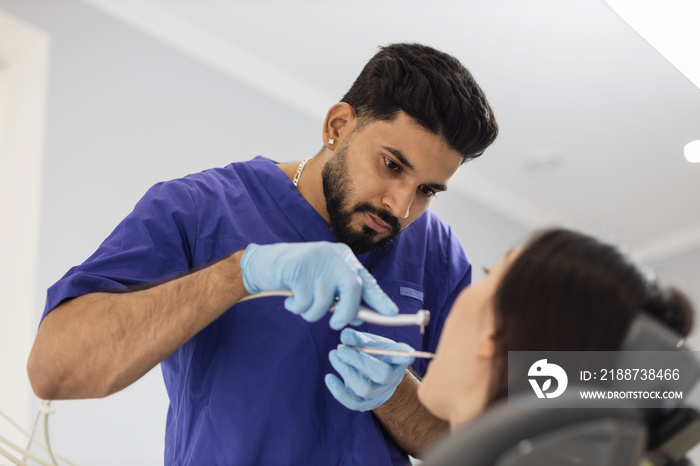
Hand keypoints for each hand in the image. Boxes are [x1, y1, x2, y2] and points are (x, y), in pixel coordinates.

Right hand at [239, 242, 397, 328]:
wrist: (263, 263)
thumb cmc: (297, 277)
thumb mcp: (322, 284)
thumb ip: (340, 297)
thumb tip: (359, 318)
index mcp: (344, 259)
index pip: (366, 280)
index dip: (380, 298)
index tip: (392, 313)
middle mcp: (334, 256)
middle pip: (353, 289)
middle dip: (346, 313)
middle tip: (336, 324)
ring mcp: (316, 260)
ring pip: (324, 302)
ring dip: (311, 312)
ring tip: (300, 303)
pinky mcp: (298, 268)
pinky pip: (304, 303)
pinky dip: (296, 308)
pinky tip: (289, 297)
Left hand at [325, 328, 414, 410]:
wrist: (370, 374)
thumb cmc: (370, 353)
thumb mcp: (367, 342)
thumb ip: (357, 339)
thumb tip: (345, 336)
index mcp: (396, 359)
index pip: (403, 356)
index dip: (405, 356)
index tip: (408, 354)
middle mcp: (392, 378)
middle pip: (382, 374)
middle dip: (360, 361)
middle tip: (341, 350)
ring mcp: (380, 393)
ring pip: (365, 389)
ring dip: (346, 372)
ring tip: (334, 356)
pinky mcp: (367, 404)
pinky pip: (353, 402)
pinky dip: (339, 391)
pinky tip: (329, 377)